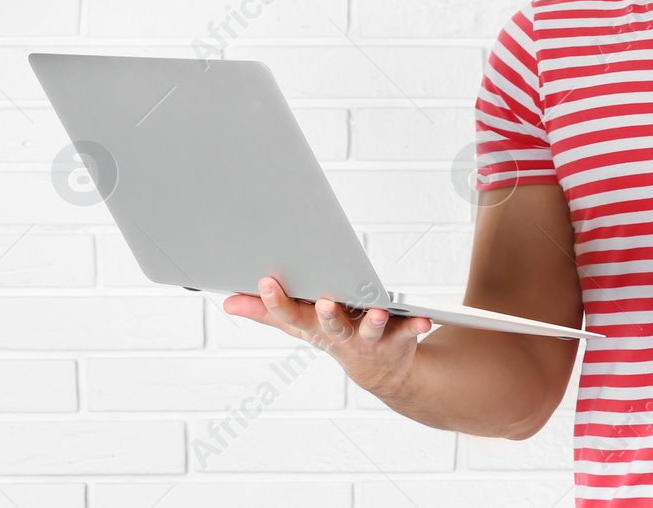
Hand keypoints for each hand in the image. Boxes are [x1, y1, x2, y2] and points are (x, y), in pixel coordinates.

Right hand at [223, 276, 433, 399]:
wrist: (382, 373)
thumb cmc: (336, 338)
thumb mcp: (300, 327)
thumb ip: (266, 312)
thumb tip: (228, 301)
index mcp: (314, 328)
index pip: (290, 315)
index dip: (276, 300)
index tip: (266, 280)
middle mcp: (341, 336)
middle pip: (330, 325)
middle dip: (326, 315)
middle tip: (323, 303)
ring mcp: (370, 339)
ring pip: (370, 330)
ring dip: (373, 322)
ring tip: (376, 311)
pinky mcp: (399, 336)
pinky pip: (409, 330)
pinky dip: (415, 325)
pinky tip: (424, 319)